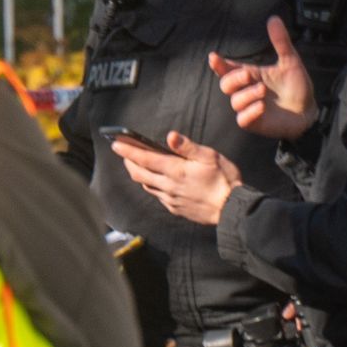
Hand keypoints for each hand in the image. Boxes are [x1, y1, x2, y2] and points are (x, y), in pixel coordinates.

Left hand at [111, 127, 240, 228]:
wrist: (231, 210)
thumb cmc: (224, 180)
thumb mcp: (210, 157)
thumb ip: (188, 147)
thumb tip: (170, 136)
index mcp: (175, 171)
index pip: (144, 158)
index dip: (128, 150)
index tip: (115, 143)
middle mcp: (168, 186)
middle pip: (139, 174)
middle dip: (128, 162)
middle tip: (123, 152)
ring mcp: (170, 199)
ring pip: (146, 186)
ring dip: (138, 174)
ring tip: (136, 164)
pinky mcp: (175, 208)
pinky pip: (157, 196)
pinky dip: (152, 186)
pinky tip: (155, 181)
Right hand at [210, 16, 317, 138]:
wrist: (308, 111)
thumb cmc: (297, 86)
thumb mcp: (290, 61)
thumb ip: (281, 42)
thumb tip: (274, 18)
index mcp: (251, 75)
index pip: (228, 69)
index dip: (218, 64)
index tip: (213, 57)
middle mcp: (246, 91)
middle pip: (225, 84)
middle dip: (234, 78)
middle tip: (249, 75)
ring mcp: (249, 108)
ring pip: (235, 101)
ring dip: (247, 94)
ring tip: (263, 91)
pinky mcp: (254, 123)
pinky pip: (242, 120)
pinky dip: (250, 112)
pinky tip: (262, 106)